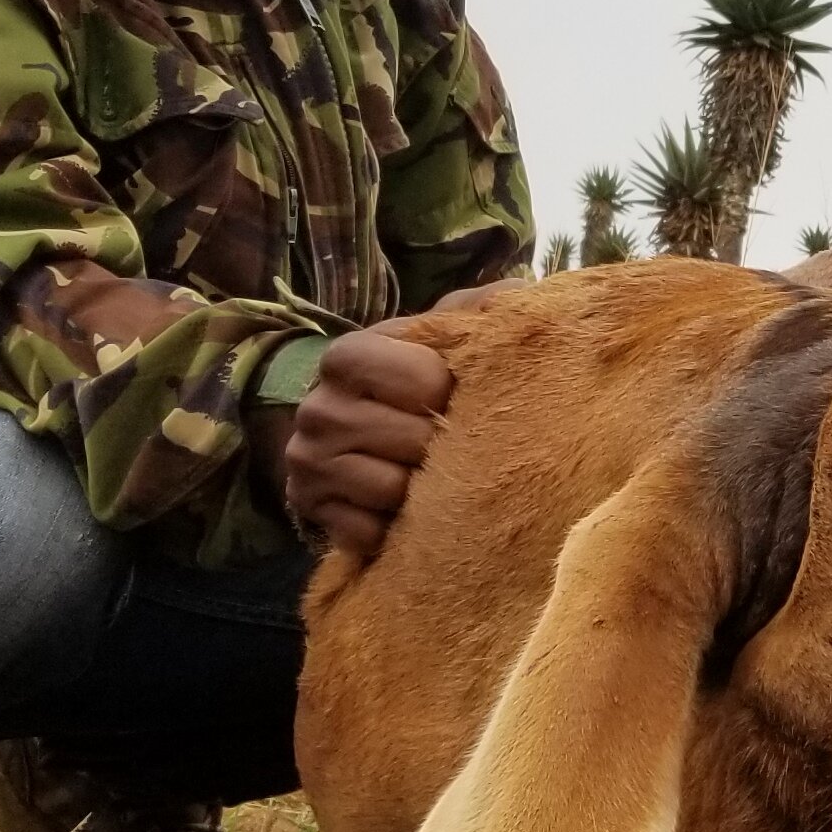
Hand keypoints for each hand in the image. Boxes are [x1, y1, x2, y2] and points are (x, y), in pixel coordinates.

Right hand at [263, 321, 458, 558]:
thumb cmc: (415, 383)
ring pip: (392, 489)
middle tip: (441, 442)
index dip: (449, 391)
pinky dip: (393, 528)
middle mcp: (317, 407)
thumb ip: (480, 312)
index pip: (422, 378)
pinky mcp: (311, 509)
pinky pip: (369, 532)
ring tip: (423, 474)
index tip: (452, 394)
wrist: (358, 441)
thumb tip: (524, 298)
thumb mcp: (443, 338)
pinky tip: (397, 509)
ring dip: (420, 490)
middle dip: (441, 446)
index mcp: (348, 355)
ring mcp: (307, 461)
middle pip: (413, 440)